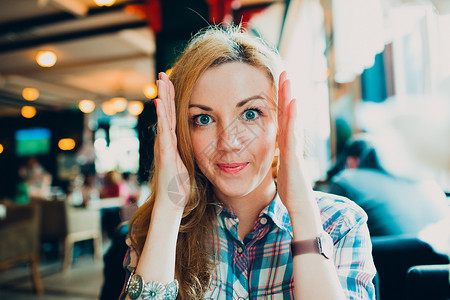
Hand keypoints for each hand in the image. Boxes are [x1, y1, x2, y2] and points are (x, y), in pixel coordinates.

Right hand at [154, 72, 189, 209]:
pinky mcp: (164, 154)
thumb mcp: (188, 162)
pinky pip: (164, 133)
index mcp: (173, 142)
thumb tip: (201, 142)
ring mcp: (164, 147)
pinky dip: (162, 117)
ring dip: (162, 99)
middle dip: (165, 93)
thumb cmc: (180, 184)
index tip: (172, 82)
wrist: (173, 201)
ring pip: (164, 118)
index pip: (174, 116)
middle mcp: (166, 141)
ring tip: (161, 81)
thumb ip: (191, 150)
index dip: (172, 99)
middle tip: (163, 74)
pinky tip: (160, 104)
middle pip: (167, 112)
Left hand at [275, 71, 314, 213]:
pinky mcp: (294, 155)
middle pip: (288, 111)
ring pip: (291, 118)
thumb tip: (273, 147)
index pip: (281, 116)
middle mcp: (291, 141)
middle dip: (285, 91)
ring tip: (288, 78)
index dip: (280, 99)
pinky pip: (292, 133)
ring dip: (289, 97)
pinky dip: (293, 117)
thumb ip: (278, 154)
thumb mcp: (280, 166)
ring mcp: (294, 147)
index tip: (276, 82)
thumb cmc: (290, 187)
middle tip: (284, 70)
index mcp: (284, 143)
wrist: (299, 204)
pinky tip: (293, 102)